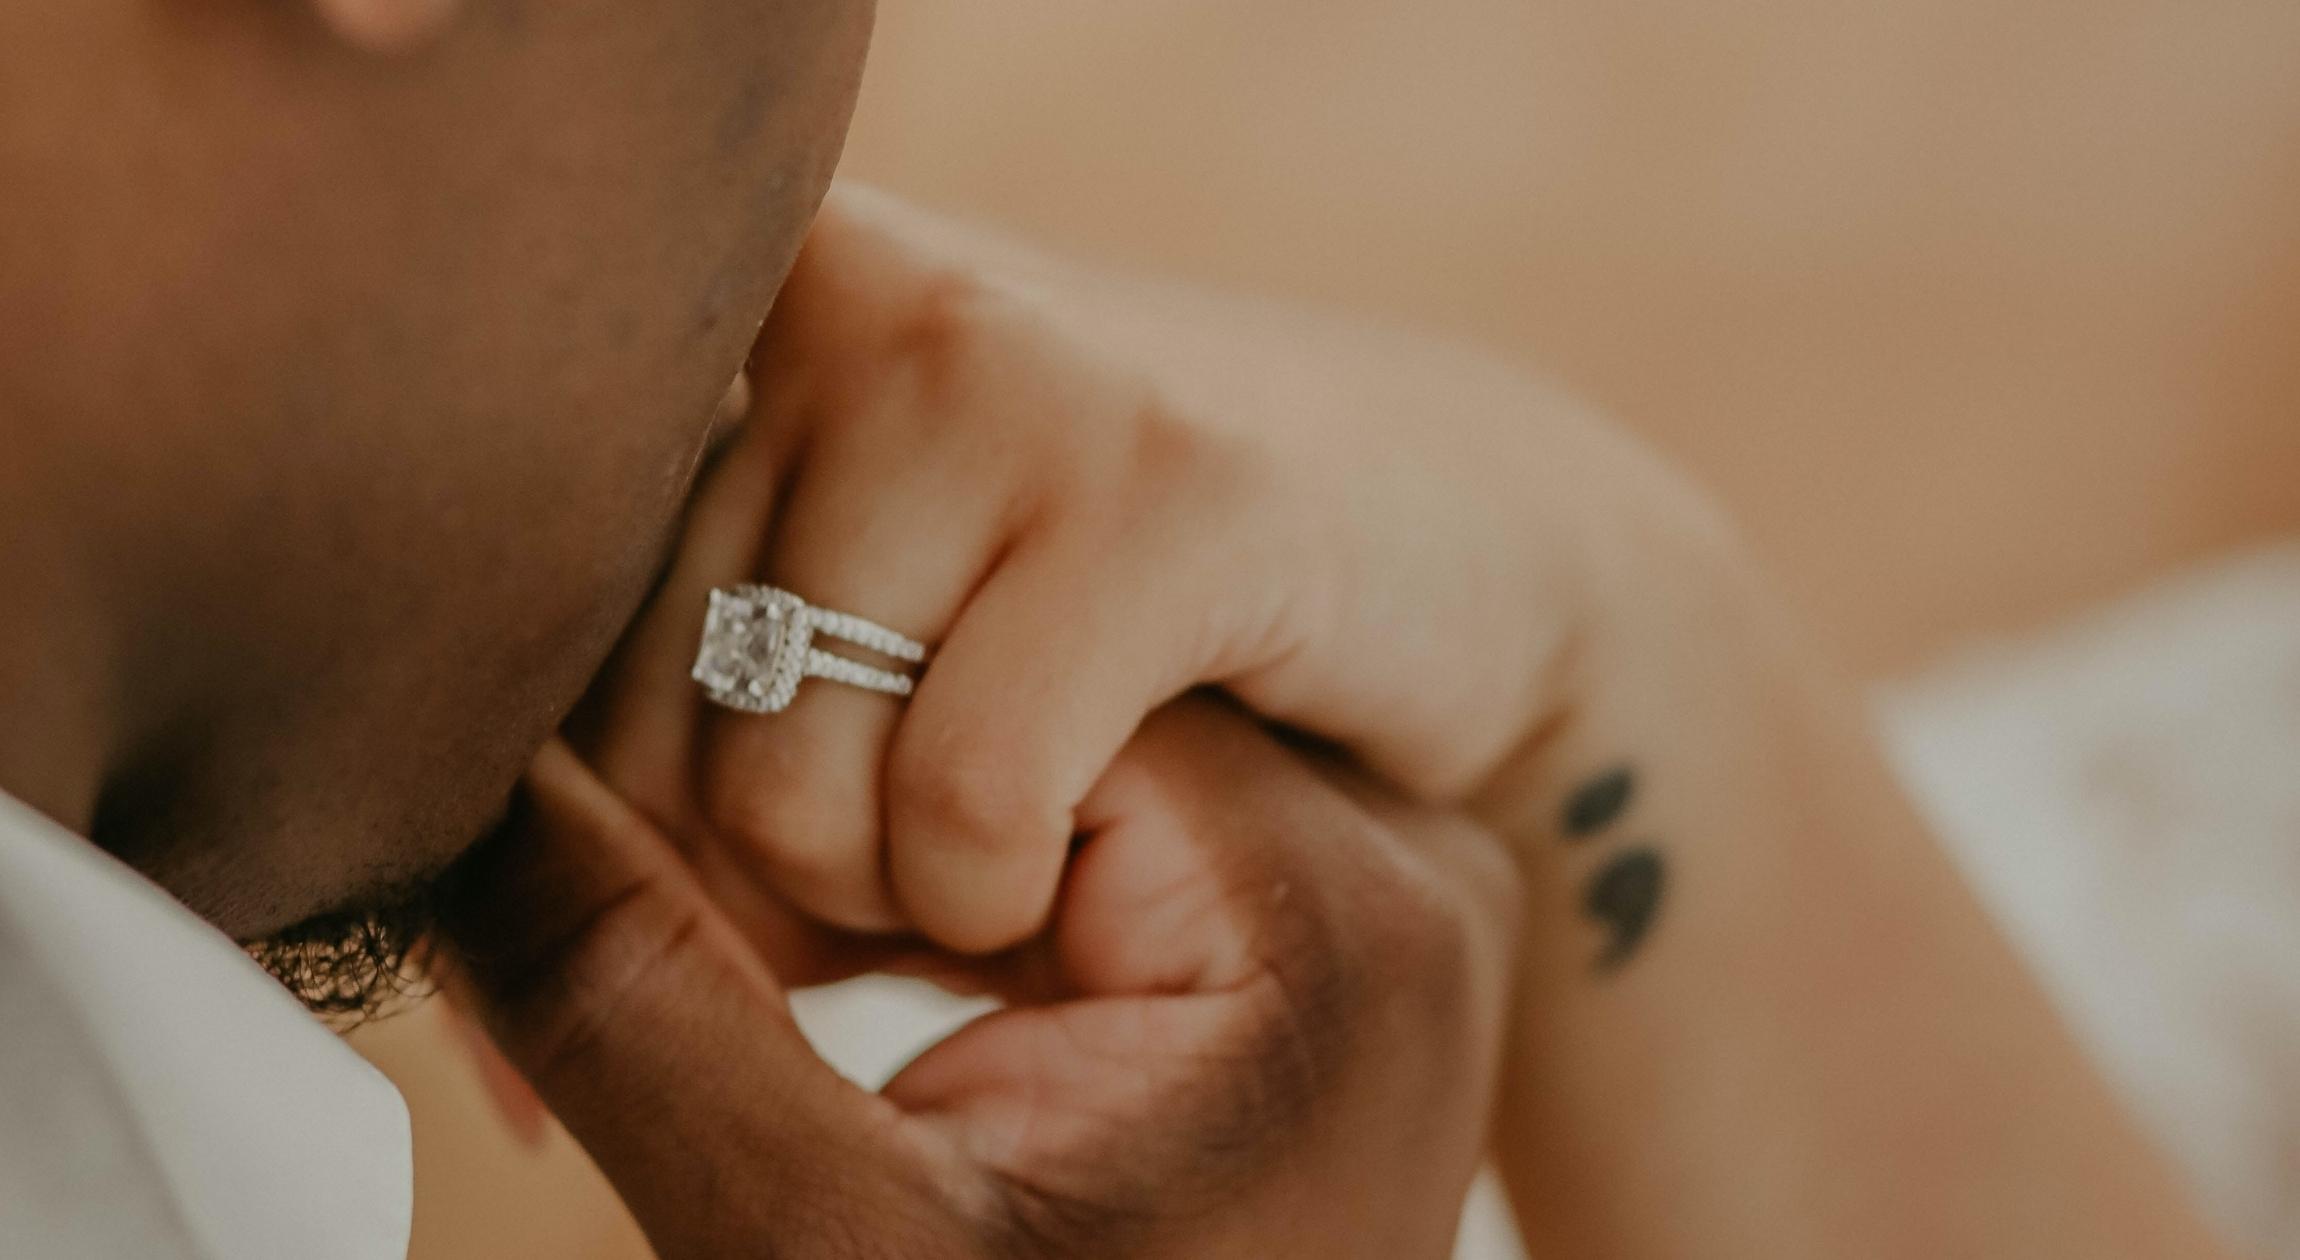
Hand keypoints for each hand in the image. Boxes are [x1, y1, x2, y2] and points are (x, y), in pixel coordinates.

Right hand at [443, 701, 1518, 1258]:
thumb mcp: (819, 1247)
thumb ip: (641, 997)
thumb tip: (469, 767)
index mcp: (1341, 909)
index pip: (1022, 690)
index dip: (821, 776)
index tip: (745, 934)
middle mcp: (1401, 863)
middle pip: (1040, 703)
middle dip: (847, 817)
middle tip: (768, 965)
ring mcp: (1363, 896)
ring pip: (1042, 748)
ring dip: (883, 848)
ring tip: (828, 978)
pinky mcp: (1300, 932)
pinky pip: (1089, 826)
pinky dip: (951, 884)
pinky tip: (888, 971)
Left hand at [577, 187, 1680, 952]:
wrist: (1454, 534)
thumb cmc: (1121, 620)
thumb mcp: (872, 656)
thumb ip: (671, 778)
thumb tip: (500, 1065)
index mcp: (758, 305)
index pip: (539, 632)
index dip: (602, 831)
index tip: (736, 906)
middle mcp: (857, 296)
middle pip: (636, 734)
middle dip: (751, 890)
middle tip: (894, 892)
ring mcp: (1012, 375)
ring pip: (782, 785)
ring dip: (880, 911)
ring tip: (984, 870)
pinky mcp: (1171, 491)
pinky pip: (966, 796)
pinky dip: (998, 897)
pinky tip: (1064, 881)